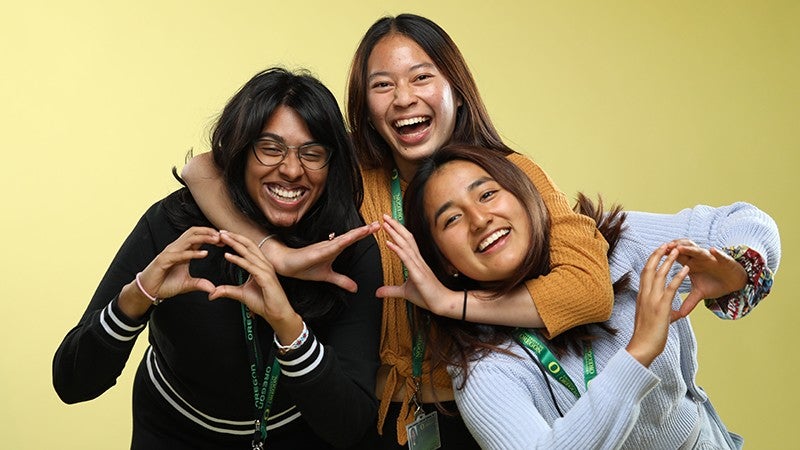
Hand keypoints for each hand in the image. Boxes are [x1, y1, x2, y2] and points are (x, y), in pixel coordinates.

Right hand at [121, 227, 221, 317]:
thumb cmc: (164, 285)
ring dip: (204, 238)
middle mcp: (176, 248)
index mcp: (182, 251)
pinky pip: (181, 254)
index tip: (225, 239)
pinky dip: (193, 253)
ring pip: (188, 239)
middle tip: (224, 236)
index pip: (198, 237)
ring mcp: (169, 253)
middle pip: (194, 232)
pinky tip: (205, 254)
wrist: (147, 291)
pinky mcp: (164, 260)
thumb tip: (213, 289)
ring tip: (217, 240)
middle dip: (209, 232)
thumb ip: (200, 284)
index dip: (211, 236)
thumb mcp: (186, 284)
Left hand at [211, 231, 301, 338]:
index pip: (248, 248)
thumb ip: (228, 290)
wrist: (277, 314)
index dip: (236, 240)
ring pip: (248, 252)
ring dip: (234, 244)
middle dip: (234, 237)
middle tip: (221, 231)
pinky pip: (249, 266)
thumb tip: (213, 292)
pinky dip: (238, 260)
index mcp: (261, 265)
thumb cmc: (264, 303)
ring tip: (223, 238)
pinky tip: (227, 255)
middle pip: (248, 245)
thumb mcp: (241, 294)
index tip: (223, 235)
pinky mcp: (265, 278)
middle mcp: (265, 264)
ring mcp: (266, 270)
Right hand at [261, 222, 379, 292]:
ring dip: (356, 234)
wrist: (287, 265)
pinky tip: (349, 239)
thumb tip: (355, 288)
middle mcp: (331, 245)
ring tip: (369, 228)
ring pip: (344, 239)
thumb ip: (342, 281)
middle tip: (379, 224)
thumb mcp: (327, 276)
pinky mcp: (317, 251)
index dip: (364, 234)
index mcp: (334, 248)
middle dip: (365, 230)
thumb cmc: (305, 267)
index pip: (353, 239)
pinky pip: (331, 246)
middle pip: (351, 236)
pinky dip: (340, 242)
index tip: (377, 228)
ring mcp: (324, 247)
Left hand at [375, 215, 460, 316]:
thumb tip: (378, 292)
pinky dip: (397, 249)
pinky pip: (406, 259)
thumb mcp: (404, 293)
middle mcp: (418, 260)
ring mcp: (419, 266)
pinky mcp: (418, 274)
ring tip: (385, 224)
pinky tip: (388, 243)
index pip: (406, 242)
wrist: (442, 303)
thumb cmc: (428, 296)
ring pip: (406, 245)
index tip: (388, 223)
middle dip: (395, 226)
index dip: (397, 231)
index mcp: (416, 262)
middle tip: (384, 216)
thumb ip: (391, 290)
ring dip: (395, 233)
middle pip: (406, 238)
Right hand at [626, 245, 689, 366]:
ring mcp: (652, 300)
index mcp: (641, 297)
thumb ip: (662, 313)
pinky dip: (679, 276)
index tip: (658, 251)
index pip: (645, 273)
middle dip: (658, 254)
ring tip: (677, 250)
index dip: (652, 260)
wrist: (642, 347)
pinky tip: (686, 269)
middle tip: (666, 244)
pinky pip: (671, 288)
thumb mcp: (653, 320)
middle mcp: (644, 295)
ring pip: (659, 274)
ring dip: (669, 261)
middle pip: (650, 268)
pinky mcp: (661, 307)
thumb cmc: (646, 337)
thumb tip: (671, 314)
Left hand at [666, 239, 746, 320]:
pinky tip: (712, 250)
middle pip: (684, 249)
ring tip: (680, 247)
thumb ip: (689, 301)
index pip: (675, 257)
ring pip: (698, 250)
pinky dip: (716, 253)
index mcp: (690, 264)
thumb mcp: (700, 293)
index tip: (653, 257)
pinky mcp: (724, 260)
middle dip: (674, 247)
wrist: (734, 281)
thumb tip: (680, 314)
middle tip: (663, 247)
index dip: (665, 256)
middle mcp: (698, 258)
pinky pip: (720, 255)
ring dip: (689, 248)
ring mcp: (711, 258)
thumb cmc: (715, 283)